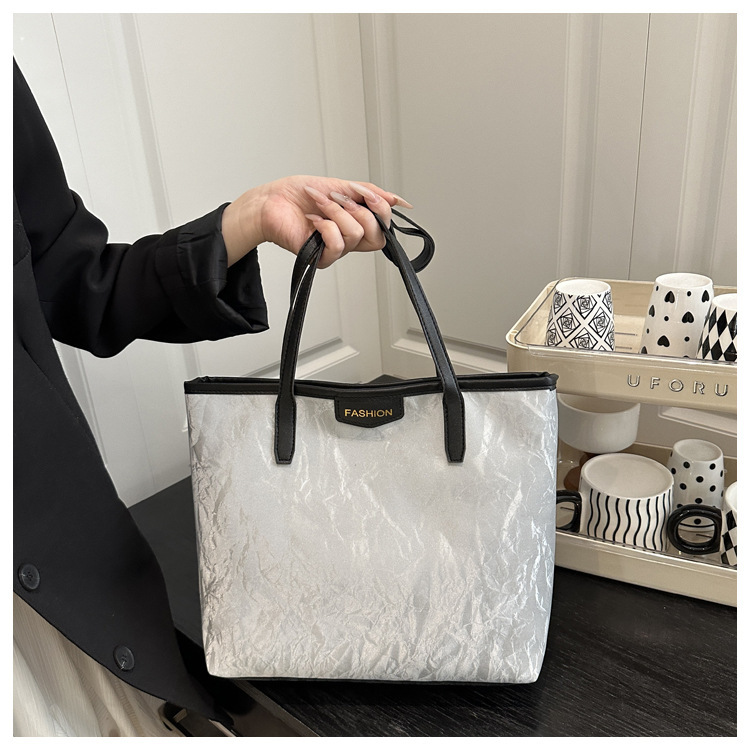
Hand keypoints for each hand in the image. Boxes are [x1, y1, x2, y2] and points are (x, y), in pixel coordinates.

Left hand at [221, 175, 412, 268]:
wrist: (271, 201)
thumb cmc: (298, 195)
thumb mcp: (341, 185)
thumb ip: (369, 193)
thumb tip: (395, 199)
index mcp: (357, 222)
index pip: (385, 226)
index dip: (381, 208)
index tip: (364, 192)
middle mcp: (349, 239)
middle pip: (378, 234)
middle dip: (358, 209)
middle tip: (337, 197)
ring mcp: (336, 250)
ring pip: (356, 234)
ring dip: (336, 211)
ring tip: (319, 203)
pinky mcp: (321, 258)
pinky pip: (337, 244)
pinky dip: (325, 225)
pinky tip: (312, 220)